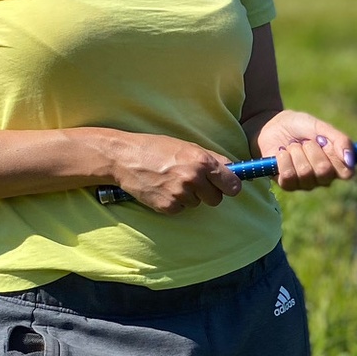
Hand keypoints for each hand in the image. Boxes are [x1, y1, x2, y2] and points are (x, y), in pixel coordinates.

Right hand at [106, 133, 241, 213]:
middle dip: (208, 193)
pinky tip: (162, 190)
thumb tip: (232, 169)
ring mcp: (180, 194)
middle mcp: (194, 178)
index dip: (230, 187)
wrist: (124, 158)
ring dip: (189, 197)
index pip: (233, 185)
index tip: (227, 187)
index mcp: (202, 161)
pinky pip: (181, 209)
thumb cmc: (155, 148)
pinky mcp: (167, 206)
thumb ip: (211, 158)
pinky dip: (174, 203)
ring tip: (171, 182)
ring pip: (197, 204)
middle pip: (217, 199)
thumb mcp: (186, 146)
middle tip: (192, 183)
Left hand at [256, 111, 355, 192]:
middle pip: (324, 171)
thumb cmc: (299, 126)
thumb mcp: (321, 127)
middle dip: (313, 150)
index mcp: (337, 165)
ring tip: (292, 146)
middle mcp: (323, 178)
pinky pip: (288, 176)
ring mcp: (305, 183)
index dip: (336, 157)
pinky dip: (284, 160)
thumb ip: (339, 140)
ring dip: (296, 153)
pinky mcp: (287, 184)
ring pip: (305, 173)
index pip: (346, 172)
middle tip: (305, 142)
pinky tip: (282, 153)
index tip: (325, 142)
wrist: (272, 125)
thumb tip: (350, 161)